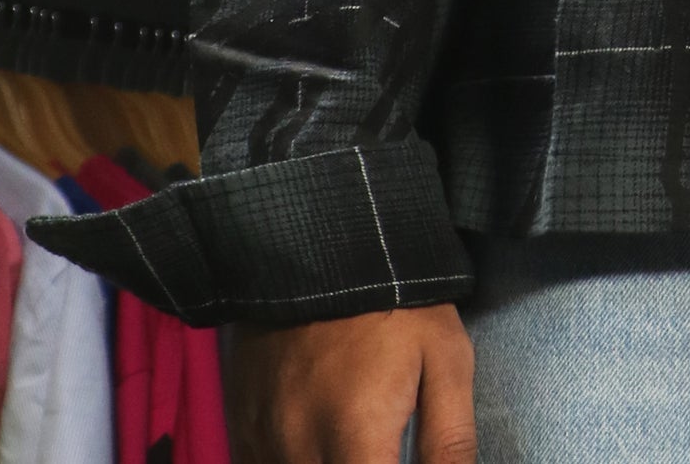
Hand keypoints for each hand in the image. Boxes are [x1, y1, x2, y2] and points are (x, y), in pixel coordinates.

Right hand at [227, 303, 476, 463]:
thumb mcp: (446, 362)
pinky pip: (264, 463)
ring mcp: (263, 440)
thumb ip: (449, 442)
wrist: (328, 247)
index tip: (395, 455)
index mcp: (356, 438)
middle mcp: (300, 449)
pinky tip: (319, 438)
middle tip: (378, 442)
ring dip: (327, 460)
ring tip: (352, 430)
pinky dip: (294, 458)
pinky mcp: (241, 426)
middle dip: (362, 463)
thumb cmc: (401, 306)